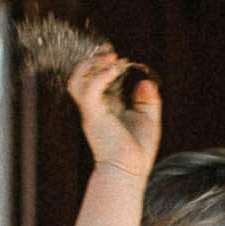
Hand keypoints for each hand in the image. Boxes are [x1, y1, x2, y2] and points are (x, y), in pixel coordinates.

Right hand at [67, 48, 160, 181]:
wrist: (129, 172)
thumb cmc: (138, 152)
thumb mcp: (148, 121)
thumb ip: (147, 101)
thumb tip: (145, 81)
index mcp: (106, 108)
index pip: (97, 80)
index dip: (105, 65)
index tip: (119, 57)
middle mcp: (95, 108)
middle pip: (80, 77)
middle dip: (92, 61)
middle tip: (111, 53)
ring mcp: (91, 112)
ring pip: (76, 81)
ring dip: (90, 65)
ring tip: (110, 58)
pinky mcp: (93, 116)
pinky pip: (89, 91)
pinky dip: (100, 77)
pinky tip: (114, 70)